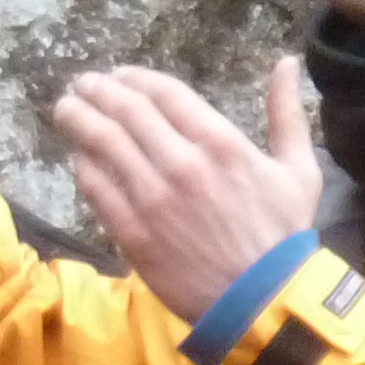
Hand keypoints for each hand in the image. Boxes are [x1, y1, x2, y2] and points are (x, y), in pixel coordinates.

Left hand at [53, 57, 320, 323]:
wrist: (262, 303)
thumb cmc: (283, 237)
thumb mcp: (299, 170)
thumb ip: (286, 113)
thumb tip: (286, 61)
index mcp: (221, 143)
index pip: (164, 93)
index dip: (133, 78)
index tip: (118, 76)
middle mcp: (183, 163)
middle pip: (127, 111)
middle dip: (98, 91)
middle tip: (82, 85)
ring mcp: (154, 200)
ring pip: (104, 144)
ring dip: (79, 119)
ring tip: (65, 108)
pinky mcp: (134, 235)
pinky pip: (98, 190)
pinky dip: (83, 167)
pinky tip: (77, 157)